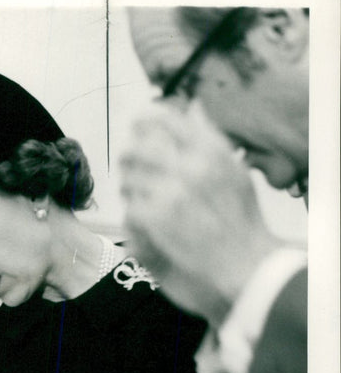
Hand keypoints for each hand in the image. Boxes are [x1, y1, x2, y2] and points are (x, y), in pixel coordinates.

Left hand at [120, 101, 281, 319]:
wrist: (245, 266)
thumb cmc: (243, 222)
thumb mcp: (235, 171)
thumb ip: (210, 138)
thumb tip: (193, 106)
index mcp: (210, 150)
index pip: (163, 118)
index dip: (143, 121)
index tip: (135, 128)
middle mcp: (189, 166)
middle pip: (135, 149)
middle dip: (127, 160)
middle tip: (129, 171)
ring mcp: (170, 193)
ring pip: (128, 180)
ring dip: (129, 191)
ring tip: (140, 201)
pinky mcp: (155, 220)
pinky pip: (129, 209)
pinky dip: (135, 218)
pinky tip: (146, 226)